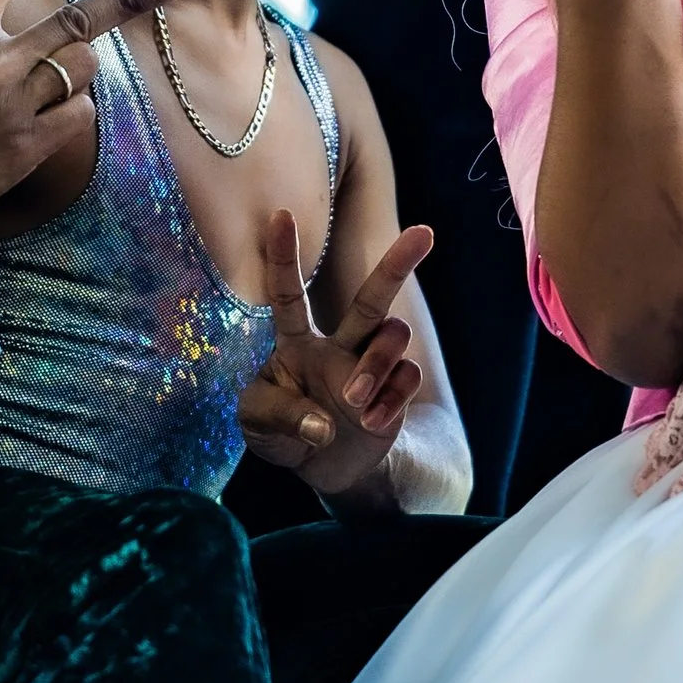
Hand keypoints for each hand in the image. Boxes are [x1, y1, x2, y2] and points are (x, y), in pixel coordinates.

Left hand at [237, 213, 432, 496]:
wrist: (324, 469)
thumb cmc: (281, 434)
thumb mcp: (257, 426)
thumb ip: (281, 416)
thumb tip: (324, 424)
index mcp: (297, 343)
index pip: (288, 296)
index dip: (283, 257)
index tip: (281, 214)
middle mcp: (339, 345)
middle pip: (372, 298)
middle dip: (397, 264)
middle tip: (425, 233)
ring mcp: (370, 367)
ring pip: (391, 336)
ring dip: (374, 365)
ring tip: (355, 403)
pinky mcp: (395, 391)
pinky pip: (406, 378)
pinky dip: (390, 400)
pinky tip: (371, 423)